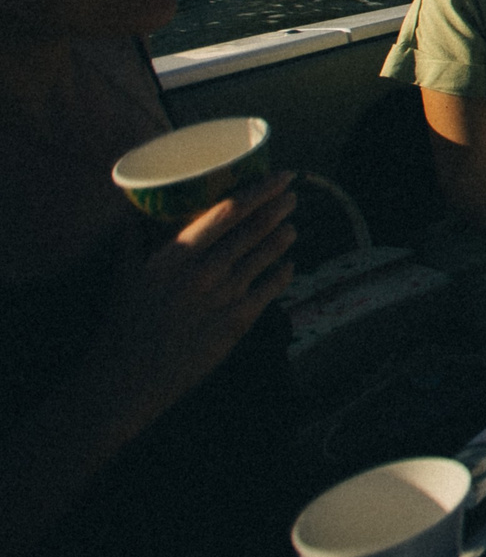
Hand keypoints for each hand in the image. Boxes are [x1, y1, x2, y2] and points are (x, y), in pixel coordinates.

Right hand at [101, 172, 298, 418]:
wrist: (127, 380)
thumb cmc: (122, 325)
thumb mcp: (124, 275)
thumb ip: (133, 238)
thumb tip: (135, 207)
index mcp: (175, 255)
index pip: (228, 212)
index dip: (260, 191)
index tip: (281, 176)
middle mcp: (204, 272)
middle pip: (254, 230)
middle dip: (279, 208)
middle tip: (292, 195)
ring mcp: (224, 297)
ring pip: (267, 255)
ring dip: (283, 237)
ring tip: (291, 227)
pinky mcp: (237, 323)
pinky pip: (270, 289)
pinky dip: (283, 273)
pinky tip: (288, 266)